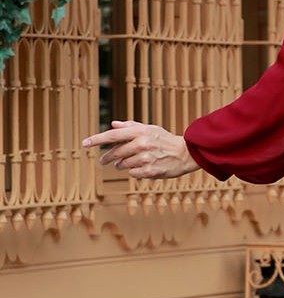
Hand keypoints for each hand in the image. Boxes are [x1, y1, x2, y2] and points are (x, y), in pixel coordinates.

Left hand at [82, 120, 199, 179]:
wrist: (185, 153)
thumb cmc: (164, 139)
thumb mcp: (149, 128)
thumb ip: (130, 126)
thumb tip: (112, 124)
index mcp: (140, 132)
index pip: (113, 135)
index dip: (97, 139)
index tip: (84, 143)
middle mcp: (141, 144)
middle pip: (115, 153)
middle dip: (107, 157)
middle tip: (103, 160)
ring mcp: (146, 158)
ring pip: (123, 164)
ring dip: (121, 165)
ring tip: (126, 163)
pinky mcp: (150, 171)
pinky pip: (132, 173)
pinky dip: (133, 171)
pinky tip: (140, 168)